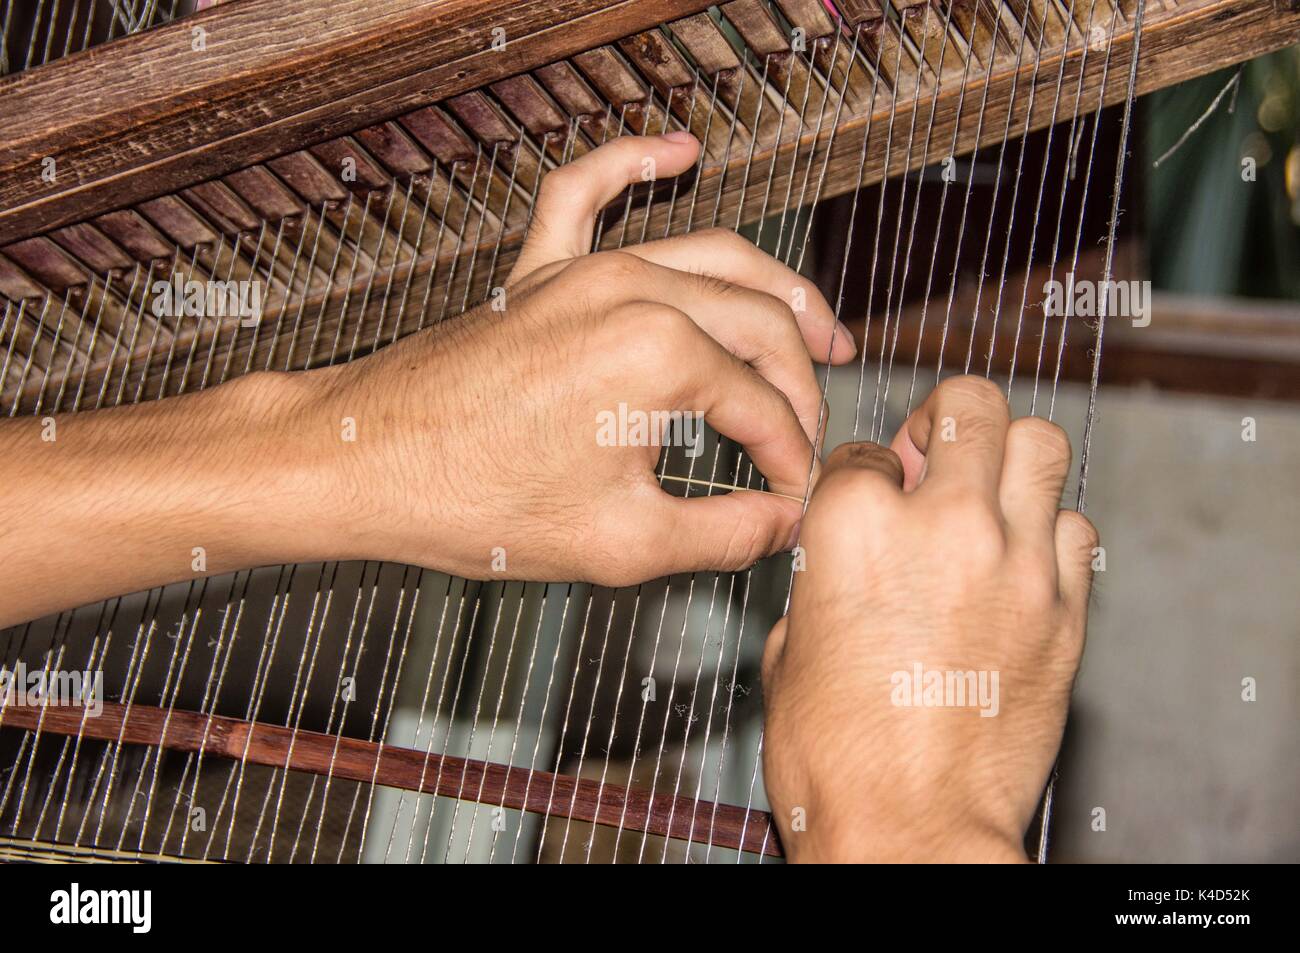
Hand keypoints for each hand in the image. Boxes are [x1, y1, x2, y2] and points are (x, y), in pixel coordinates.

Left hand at [318, 132, 856, 585]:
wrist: (363, 466)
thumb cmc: (472, 501)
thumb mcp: (620, 543)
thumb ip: (723, 534)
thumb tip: (782, 524)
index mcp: (658, 354)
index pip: (765, 405)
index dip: (793, 458)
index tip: (795, 496)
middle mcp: (631, 292)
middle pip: (760, 325)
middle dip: (803, 385)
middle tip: (813, 433)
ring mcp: (583, 272)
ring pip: (713, 258)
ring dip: (775, 293)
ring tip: (821, 331)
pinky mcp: (539, 272)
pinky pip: (588, 194)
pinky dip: (635, 164)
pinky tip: (679, 152)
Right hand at [760, 376, 1098, 862]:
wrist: (910, 831)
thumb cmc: (836, 757)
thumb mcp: (790, 650)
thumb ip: (821, 578)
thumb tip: (842, 560)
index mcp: (854, 528)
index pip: (861, 450)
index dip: (857, 475)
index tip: (864, 499)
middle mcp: (942, 526)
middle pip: (967, 405)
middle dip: (942, 422)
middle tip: (933, 458)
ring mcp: (1015, 563)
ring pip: (1039, 443)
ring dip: (1006, 459)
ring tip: (984, 496)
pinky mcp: (1065, 610)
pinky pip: (1075, 528)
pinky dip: (1047, 532)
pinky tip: (1017, 564)